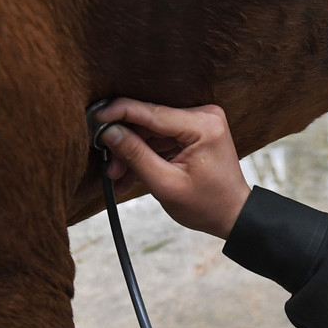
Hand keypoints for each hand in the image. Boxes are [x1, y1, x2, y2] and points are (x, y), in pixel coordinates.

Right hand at [96, 100, 250, 238]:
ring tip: (117, 177)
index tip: (95, 117)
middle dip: (125, 143)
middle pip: (150, 121)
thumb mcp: (166, 185)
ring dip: (132, 153)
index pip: (153, 112)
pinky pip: (160, 138)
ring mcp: (199, 122)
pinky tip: (129, 175)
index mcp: (203, 125)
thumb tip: (109, 132)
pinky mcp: (193, 130)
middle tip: (108, 166)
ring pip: (151, 131)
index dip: (120, 113)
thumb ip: (136, 156)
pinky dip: (145, 155)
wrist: (232, 215)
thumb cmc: (207, 205)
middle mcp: (204, 115)